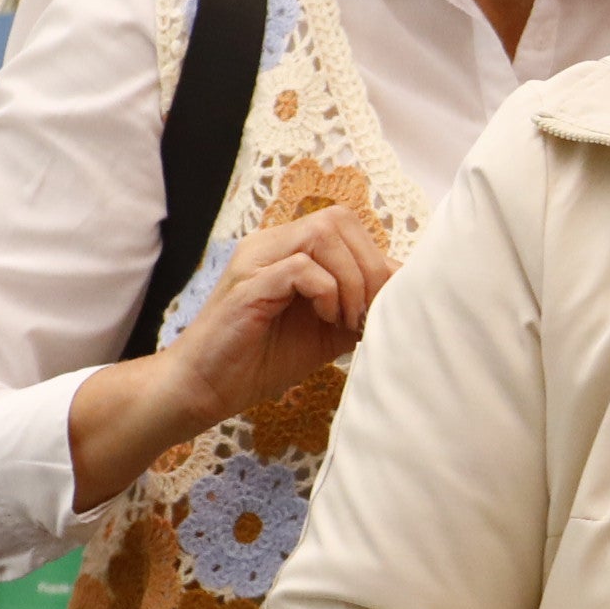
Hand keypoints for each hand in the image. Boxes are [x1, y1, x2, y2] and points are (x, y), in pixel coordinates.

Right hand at [67, 203, 394, 508]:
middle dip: (369, 266)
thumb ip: (358, 308)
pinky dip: (327, 292)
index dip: (377, 260)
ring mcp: (256, 260)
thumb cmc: (261, 360)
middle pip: (340, 219)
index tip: (383, 306)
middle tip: (368, 312)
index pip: (348, 226)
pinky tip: (325, 320)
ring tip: (346, 319)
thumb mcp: (325, 332)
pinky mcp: (248, 285)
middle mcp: (270, 243)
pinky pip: (301, 268)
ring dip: (350, 279)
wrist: (204, 390)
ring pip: (323, 235)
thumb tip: (405, 295)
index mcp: (288, 248)